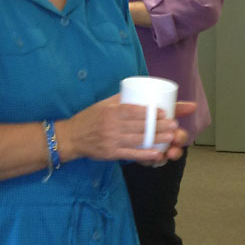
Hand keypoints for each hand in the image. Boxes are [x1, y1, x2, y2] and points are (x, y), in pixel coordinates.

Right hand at [61, 97, 194, 162]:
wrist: (71, 137)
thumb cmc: (88, 119)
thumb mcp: (102, 105)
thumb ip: (119, 100)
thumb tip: (138, 91)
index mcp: (110, 112)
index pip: (133, 110)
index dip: (150, 112)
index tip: (164, 111)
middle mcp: (112, 126)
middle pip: (139, 126)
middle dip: (159, 125)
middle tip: (174, 124)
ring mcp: (112, 141)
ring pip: (138, 139)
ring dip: (156, 138)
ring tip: (171, 136)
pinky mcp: (111, 153)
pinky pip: (131, 154)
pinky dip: (145, 154)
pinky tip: (157, 153)